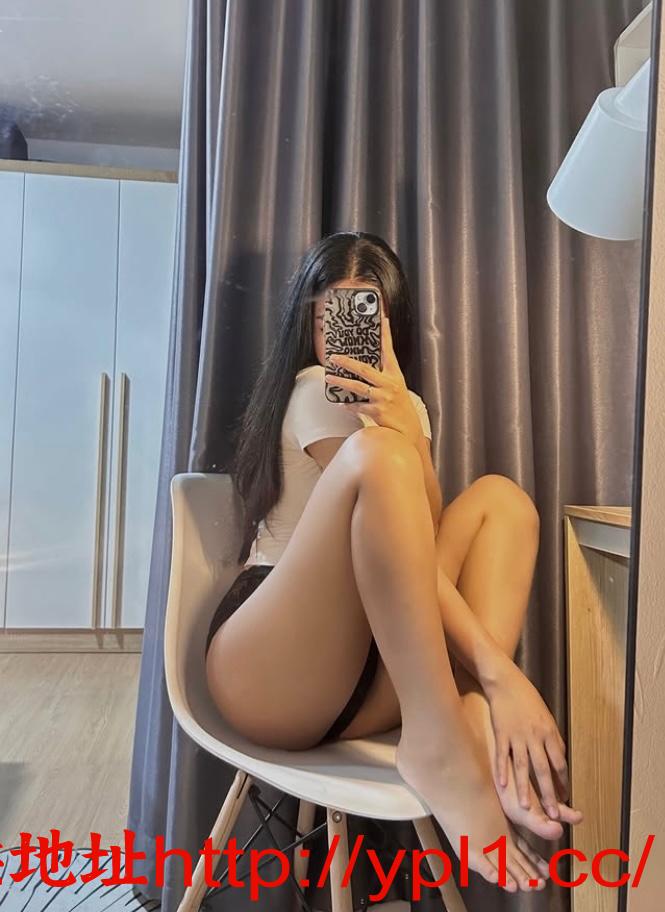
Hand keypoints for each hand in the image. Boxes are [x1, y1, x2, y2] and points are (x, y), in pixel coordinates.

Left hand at [326, 312, 422, 446]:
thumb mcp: (395, 388)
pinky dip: (349, 404)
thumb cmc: (400, 407)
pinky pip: (358, 406)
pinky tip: (341, 402)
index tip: (382, 320)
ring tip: (329, 378)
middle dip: (347, 362)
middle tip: (334, 357)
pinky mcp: (377, 412)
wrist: (408, 431)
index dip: (386, 335)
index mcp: (395, 375)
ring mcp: (383, 398)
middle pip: (365, 369)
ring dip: (341, 382)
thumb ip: (382, 377)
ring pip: (358, 387)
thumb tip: (361, 367)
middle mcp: (389, 385)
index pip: (389, 351)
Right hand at [483, 657, 569, 818]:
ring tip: (526, 807)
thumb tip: (560, 758)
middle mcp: (535, 737)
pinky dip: (502, 771)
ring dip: (524, 788)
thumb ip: (553, 738)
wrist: (506, 682)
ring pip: (522, 767)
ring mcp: (517, 736)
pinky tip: (502, 785)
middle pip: (543, 770)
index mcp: (549, 733)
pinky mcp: (501, 734)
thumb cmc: (528, 698)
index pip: (559, 763)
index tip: (565, 798)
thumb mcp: (546, 717)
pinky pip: (502, 756)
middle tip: (553, 814)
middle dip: (549, 794)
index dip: (562, 782)